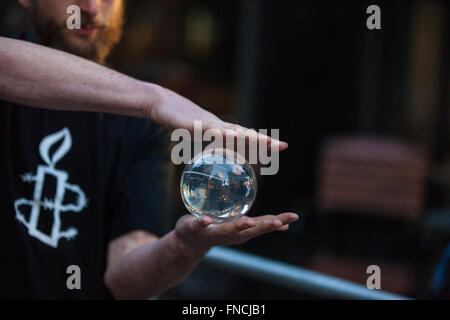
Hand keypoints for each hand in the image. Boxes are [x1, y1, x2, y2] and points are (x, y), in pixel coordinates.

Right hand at [147, 85, 288, 150]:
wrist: (159, 103)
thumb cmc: (177, 120)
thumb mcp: (194, 135)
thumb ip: (203, 143)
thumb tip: (211, 159)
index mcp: (220, 131)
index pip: (245, 138)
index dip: (262, 142)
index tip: (280, 147)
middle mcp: (218, 126)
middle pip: (244, 134)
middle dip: (263, 141)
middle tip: (283, 146)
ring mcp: (206, 124)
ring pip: (230, 131)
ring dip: (248, 137)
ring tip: (265, 142)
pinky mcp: (192, 124)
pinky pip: (208, 130)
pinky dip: (221, 134)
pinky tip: (231, 136)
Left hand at [174, 213, 298, 253]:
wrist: (188, 242)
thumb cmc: (219, 230)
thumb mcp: (242, 228)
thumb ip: (260, 224)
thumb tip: (286, 224)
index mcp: (242, 231)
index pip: (264, 226)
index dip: (279, 222)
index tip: (294, 217)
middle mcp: (231, 234)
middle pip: (250, 231)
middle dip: (264, 227)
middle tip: (279, 223)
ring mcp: (214, 232)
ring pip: (227, 230)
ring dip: (238, 227)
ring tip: (248, 221)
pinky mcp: (196, 229)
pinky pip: (200, 226)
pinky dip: (203, 223)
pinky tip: (206, 220)